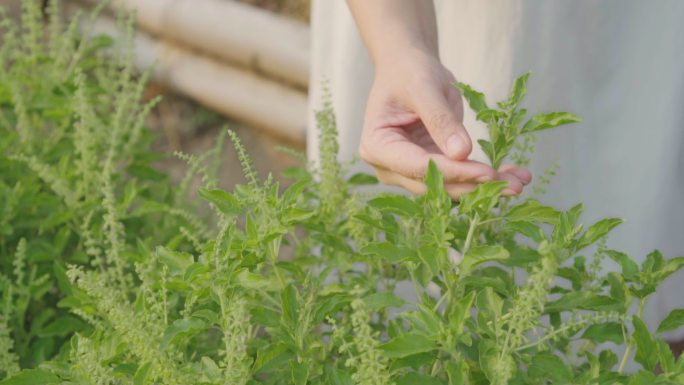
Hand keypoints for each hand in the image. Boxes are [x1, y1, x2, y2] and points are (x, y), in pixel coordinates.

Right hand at [358, 50, 530, 198]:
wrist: (408, 67)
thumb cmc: (409, 72)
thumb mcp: (425, 88)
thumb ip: (440, 120)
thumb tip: (462, 153)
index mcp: (377, 146)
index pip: (418, 166)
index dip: (454, 172)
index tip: (488, 173)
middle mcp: (389, 167)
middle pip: (434, 184)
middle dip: (474, 185)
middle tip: (512, 185)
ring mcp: (408, 171)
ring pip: (449, 187)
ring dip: (484, 186)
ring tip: (519, 181)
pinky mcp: (429, 169)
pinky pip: (457, 178)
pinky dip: (484, 177)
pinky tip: (513, 175)